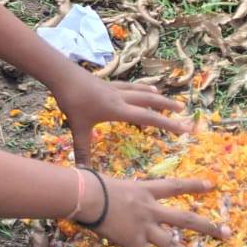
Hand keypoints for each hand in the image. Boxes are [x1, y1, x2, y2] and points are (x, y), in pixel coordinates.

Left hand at [51, 72, 190, 166]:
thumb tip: (83, 172)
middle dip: (167, 107)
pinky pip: (129, 86)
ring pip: (140, 92)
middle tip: (183, 111)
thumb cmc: (72, 101)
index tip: (184, 128)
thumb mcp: (78, 128)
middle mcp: (121, 98)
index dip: (167, 124)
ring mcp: (114, 88)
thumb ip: (82, 150)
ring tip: (167, 99)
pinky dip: (140, 87)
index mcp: (118, 110)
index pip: (148, 118)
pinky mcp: (107, 83)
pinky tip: (145, 87)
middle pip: (149, 102)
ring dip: (155, 96)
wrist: (62, 75)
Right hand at [84, 173, 228, 246]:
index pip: (174, 186)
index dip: (194, 185)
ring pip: (175, 246)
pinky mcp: (136, 244)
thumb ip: (118, 190)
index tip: (212, 185)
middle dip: (208, 227)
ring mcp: (145, 228)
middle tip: (228, 233)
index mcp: (145, 191)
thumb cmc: (92, 184)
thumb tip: (108, 189)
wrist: (86, 195)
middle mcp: (151, 209)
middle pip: (185, 219)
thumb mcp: (110, 182)